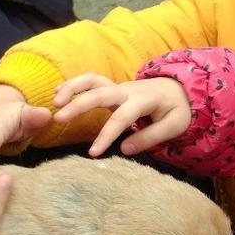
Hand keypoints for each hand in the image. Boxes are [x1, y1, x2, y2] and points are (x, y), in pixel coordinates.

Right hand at [52, 73, 190, 156]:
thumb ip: (150, 137)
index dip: (106, 135)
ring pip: (92, 80)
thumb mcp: (174, 125)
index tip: (93, 153)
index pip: (121, 117)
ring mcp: (119, 86)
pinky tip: (58, 93)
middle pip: (100, 93)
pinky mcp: (113, 87)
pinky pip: (91, 81)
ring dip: (72, 88)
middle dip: (78, 105)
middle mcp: (127, 89)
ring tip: (54, 102)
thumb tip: (124, 149)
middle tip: (59, 118)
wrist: (180, 88)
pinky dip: (74, 84)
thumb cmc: (177, 109)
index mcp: (144, 99)